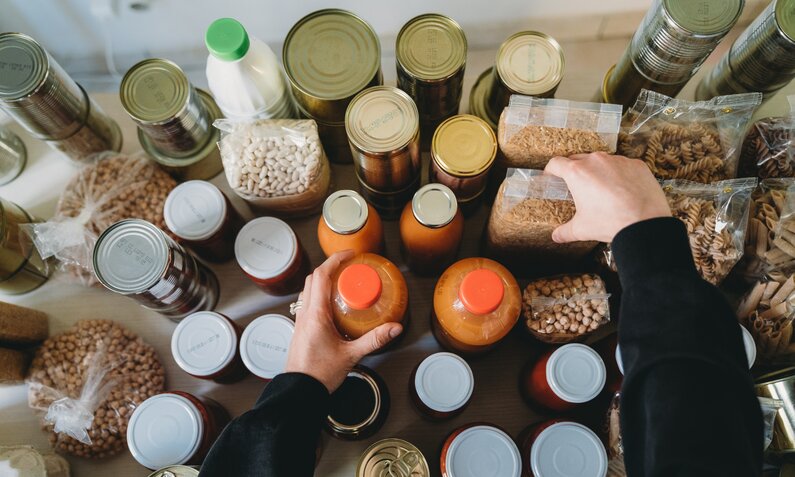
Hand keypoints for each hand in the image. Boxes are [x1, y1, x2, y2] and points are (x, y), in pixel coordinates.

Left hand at [284, 251, 402, 392]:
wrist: (299, 392)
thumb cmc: (319, 374)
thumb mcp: (351, 355)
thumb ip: (374, 340)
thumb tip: (394, 328)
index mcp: (315, 314)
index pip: (322, 276)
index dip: (335, 260)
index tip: (350, 256)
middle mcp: (305, 313)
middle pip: (313, 278)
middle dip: (331, 267)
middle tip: (349, 267)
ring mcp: (300, 320)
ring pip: (309, 290)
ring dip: (323, 280)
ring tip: (343, 282)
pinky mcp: (301, 328)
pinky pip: (308, 303)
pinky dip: (320, 295)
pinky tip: (335, 305)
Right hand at [544, 152, 670, 242]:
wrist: (645, 223)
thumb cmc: (611, 222)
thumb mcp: (582, 229)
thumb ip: (565, 231)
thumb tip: (556, 236)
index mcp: (577, 173)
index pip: (556, 163)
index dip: (551, 170)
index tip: (551, 176)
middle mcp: (596, 161)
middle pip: (578, 159)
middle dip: (575, 171)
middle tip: (577, 186)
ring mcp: (618, 160)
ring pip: (602, 161)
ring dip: (599, 172)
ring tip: (602, 189)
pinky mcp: (636, 164)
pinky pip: (623, 165)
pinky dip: (620, 174)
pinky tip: (623, 190)